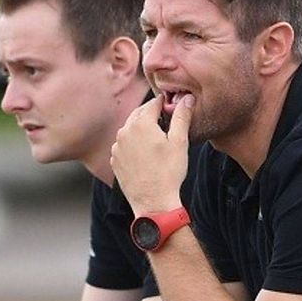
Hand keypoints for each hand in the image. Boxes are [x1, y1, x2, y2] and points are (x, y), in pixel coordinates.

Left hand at [111, 94, 194, 214]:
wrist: (153, 202)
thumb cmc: (169, 173)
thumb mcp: (180, 142)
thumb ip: (181, 117)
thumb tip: (186, 99)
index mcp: (141, 124)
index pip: (153, 103)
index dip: (164, 103)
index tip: (172, 105)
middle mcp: (124, 132)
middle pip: (139, 114)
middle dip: (151, 114)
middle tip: (165, 119)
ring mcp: (117, 147)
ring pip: (130, 130)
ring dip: (141, 129)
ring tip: (156, 138)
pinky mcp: (115, 160)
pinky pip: (124, 145)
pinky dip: (133, 144)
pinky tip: (145, 153)